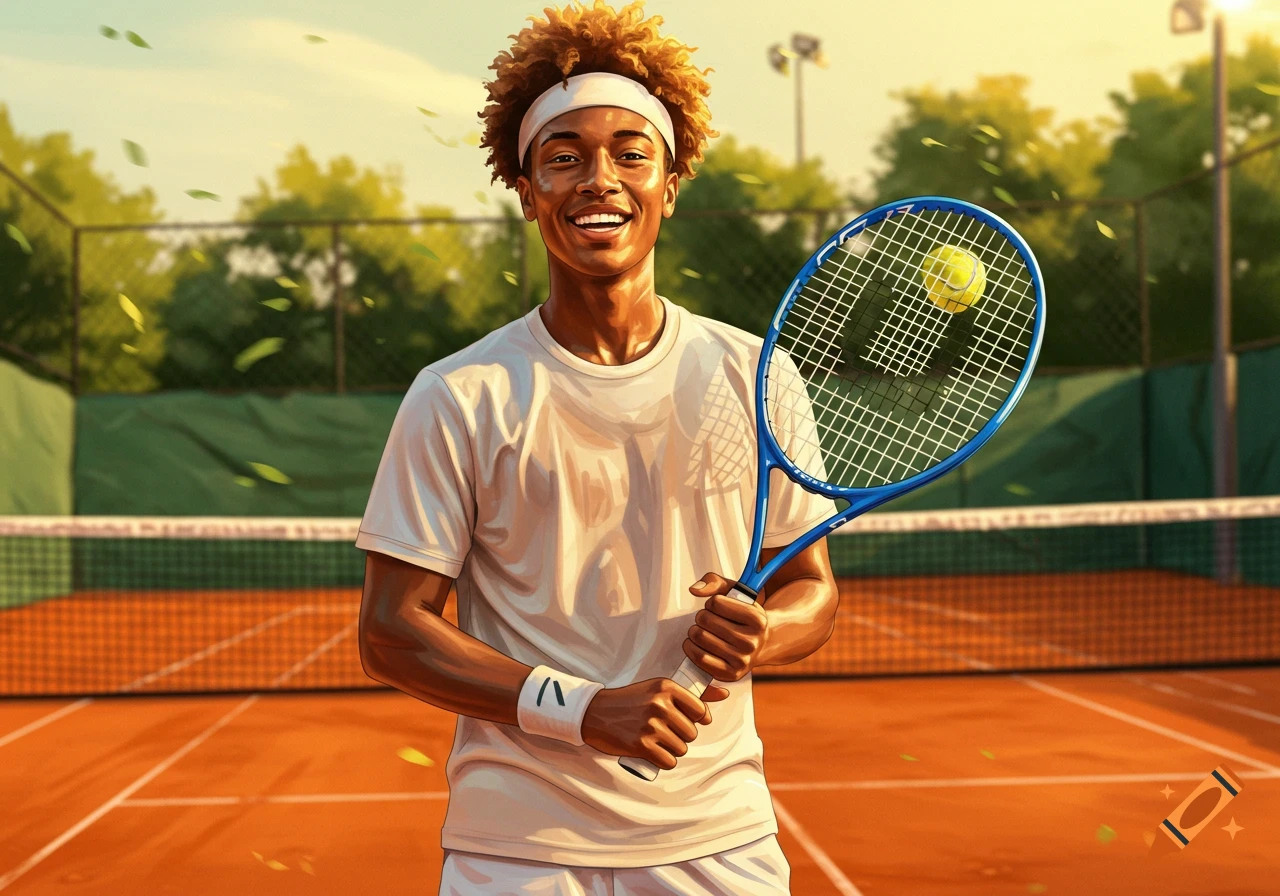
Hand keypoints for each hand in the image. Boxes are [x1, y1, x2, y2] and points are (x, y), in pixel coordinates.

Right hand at [582, 678, 730, 770]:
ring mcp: (650, 725)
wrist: (594, 712)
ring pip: (681, 748)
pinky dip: (663, 761)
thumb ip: (692, 694)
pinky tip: (653, 753)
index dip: (695, 720)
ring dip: (671, 749)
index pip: (700, 710)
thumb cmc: (630, 701)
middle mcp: (660, 704)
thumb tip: (724, 693)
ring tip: (656, 741)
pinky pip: (668, 761)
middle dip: (680, 736)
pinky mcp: (641, 744)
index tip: (682, 720)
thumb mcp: (658, 689)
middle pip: (691, 733)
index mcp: (666, 687)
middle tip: (663, 731)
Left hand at [684, 573, 769, 681]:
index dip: (712, 602)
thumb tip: (695, 589)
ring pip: (700, 638)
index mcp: (758, 619)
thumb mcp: (736, 592)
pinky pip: (700, 658)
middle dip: (702, 616)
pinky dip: (690, 647)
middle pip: (706, 620)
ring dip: (694, 630)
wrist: (760, 643)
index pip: (716, 603)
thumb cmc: (743, 615)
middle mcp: (752, 642)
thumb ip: (714, 582)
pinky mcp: (731, 674)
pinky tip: (694, 642)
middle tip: (707, 619)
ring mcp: (743, 660)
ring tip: (701, 630)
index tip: (717, 606)